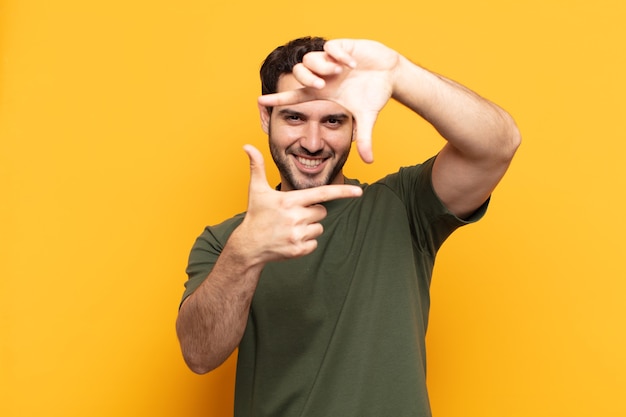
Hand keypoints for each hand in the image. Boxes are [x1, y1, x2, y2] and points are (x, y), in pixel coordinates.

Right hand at [236, 145, 361, 263]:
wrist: (249, 246)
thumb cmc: (256, 215)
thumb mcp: (256, 190)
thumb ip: (257, 167)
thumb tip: (247, 146)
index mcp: (290, 201)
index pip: (322, 194)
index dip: (343, 192)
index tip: (359, 191)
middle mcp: (295, 217)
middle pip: (322, 211)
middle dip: (312, 212)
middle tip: (292, 215)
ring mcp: (297, 235)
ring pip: (319, 227)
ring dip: (308, 227)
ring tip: (289, 228)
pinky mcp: (299, 250)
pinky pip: (315, 243)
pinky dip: (306, 242)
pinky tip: (290, 240)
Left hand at [257, 39, 400, 162]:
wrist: (390, 73)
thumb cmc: (374, 93)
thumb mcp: (367, 117)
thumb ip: (364, 138)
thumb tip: (369, 161)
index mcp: (323, 92)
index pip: (296, 96)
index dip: (279, 99)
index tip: (261, 102)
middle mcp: (323, 76)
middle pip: (299, 74)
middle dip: (308, 79)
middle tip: (323, 84)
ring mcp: (331, 61)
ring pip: (310, 58)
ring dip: (322, 66)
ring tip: (340, 72)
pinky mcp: (342, 46)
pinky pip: (331, 47)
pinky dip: (339, 55)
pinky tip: (352, 64)